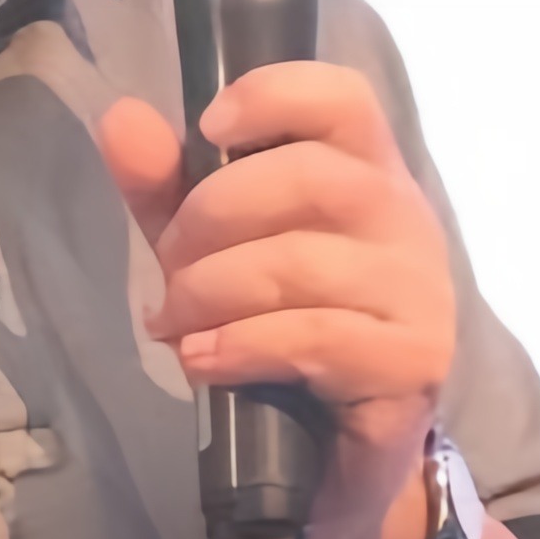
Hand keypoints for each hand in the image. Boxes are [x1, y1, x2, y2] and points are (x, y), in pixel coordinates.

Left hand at [96, 63, 456, 538]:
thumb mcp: (207, 240)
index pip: (341, 96)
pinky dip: (240, 344)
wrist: (333, 443)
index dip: (271, 95)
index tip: (208, 127)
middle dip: (212, 216)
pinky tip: (202, 358)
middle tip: (168, 263)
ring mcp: (418, 287)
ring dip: (212, 290)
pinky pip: (315, 337)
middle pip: (308, 177)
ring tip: (174, 320)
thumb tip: (121, 118)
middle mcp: (402, 212)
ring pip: (301, 262)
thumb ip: (165, 182)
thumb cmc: (275, 312)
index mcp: (362, 162)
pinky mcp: (414, 360)